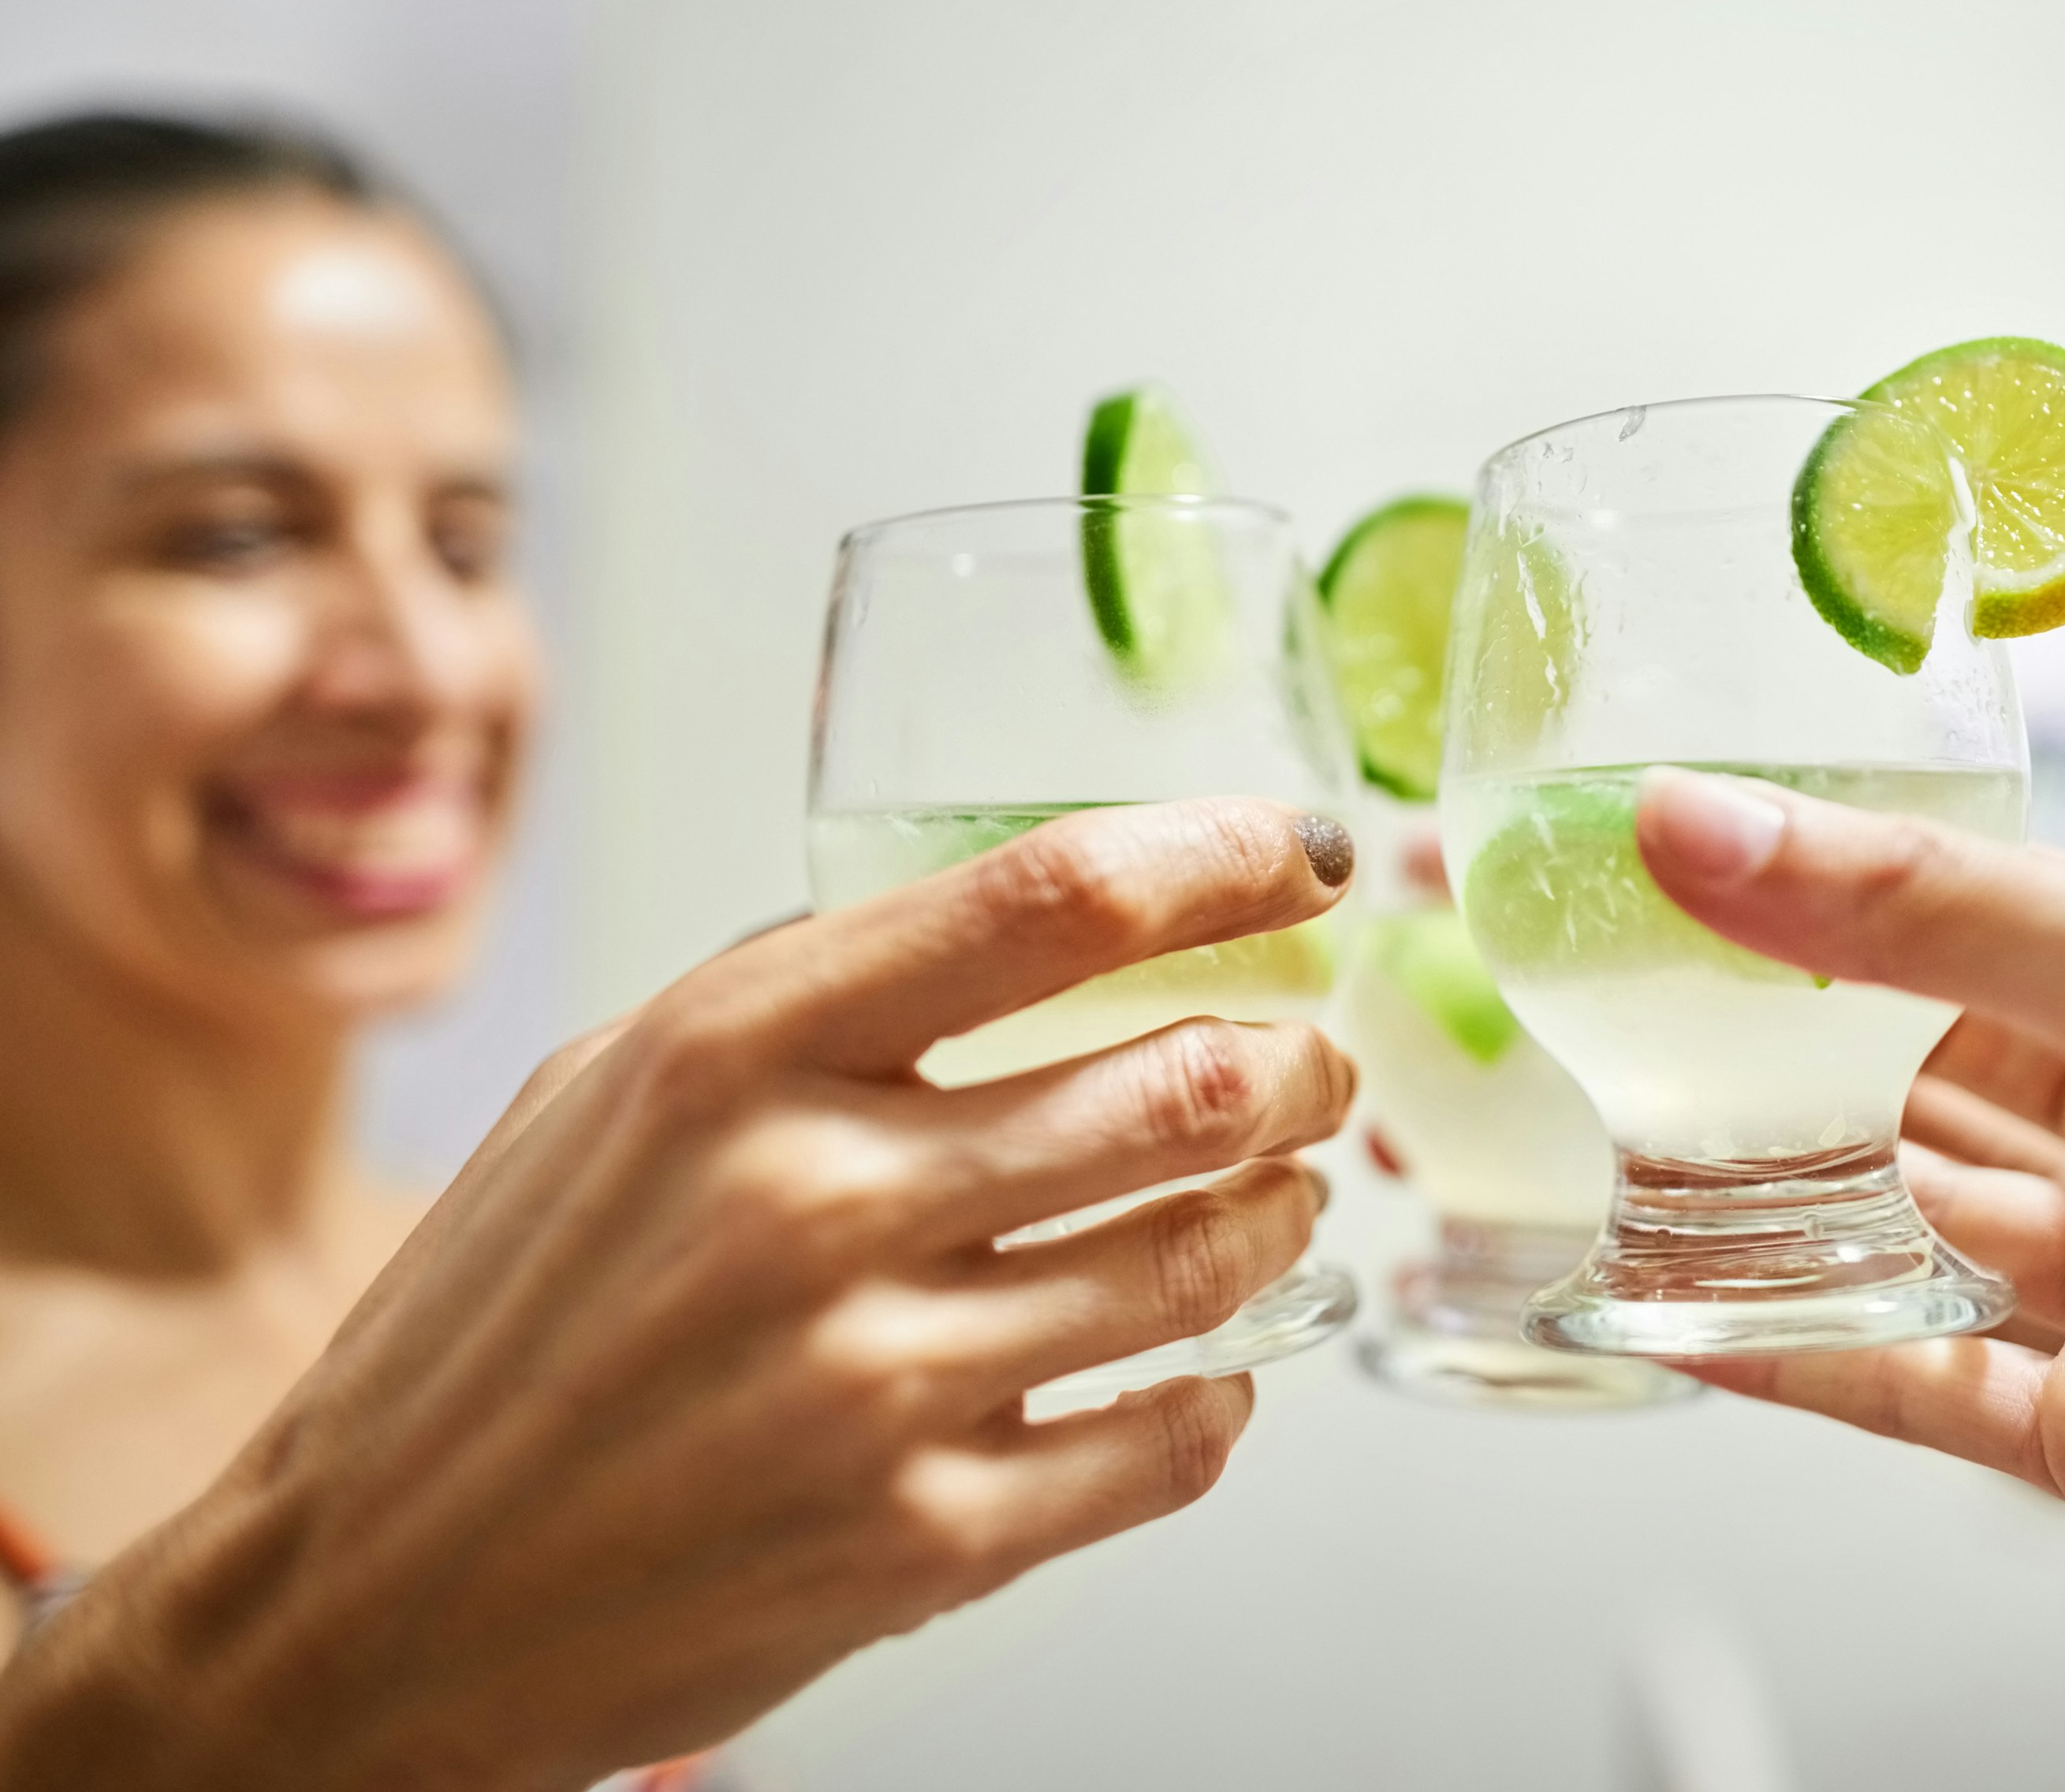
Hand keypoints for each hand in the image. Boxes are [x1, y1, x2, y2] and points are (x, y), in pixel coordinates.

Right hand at [0, 800, 1356, 1791]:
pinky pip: (1169, 1442)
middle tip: (1312, 1061)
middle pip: (1178, 1081)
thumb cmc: (494, 1329)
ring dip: (1282, 1212)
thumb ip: (798, 994)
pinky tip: (1216, 1365)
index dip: (1224, 857)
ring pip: (1203, 1259)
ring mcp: (877, 1381)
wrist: (365, 1597)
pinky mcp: (921, 1541)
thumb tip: (1012, 923)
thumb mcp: (606, 1092)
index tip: (1306, 855)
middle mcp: (813, 1201)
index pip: (1050, 899)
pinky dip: (1226, 1393)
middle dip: (1296, 1062)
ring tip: (1283, 1189)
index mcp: (731, 1054)